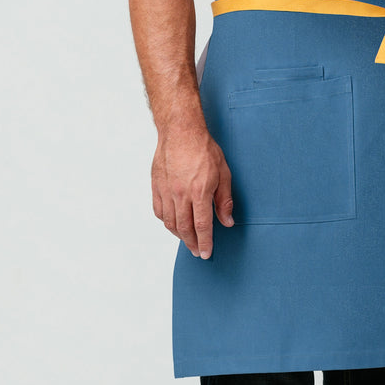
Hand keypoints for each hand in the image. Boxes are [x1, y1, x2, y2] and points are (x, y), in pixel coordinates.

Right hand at [151, 127, 233, 258]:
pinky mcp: (157, 186)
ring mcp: (167, 191)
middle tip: (198, 252)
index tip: (207, 253)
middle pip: (185, 229)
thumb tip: (227, 221)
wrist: (181, 131)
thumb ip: (225, 200)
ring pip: (170, 223)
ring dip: (179, 235)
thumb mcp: (223, 173)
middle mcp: (181, 195)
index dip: (205, 243)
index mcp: (200, 192)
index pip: (202, 226)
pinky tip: (173, 224)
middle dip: (192, 244)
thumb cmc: (204, 149)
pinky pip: (159, 211)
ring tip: (188, 240)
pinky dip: (166, 222)